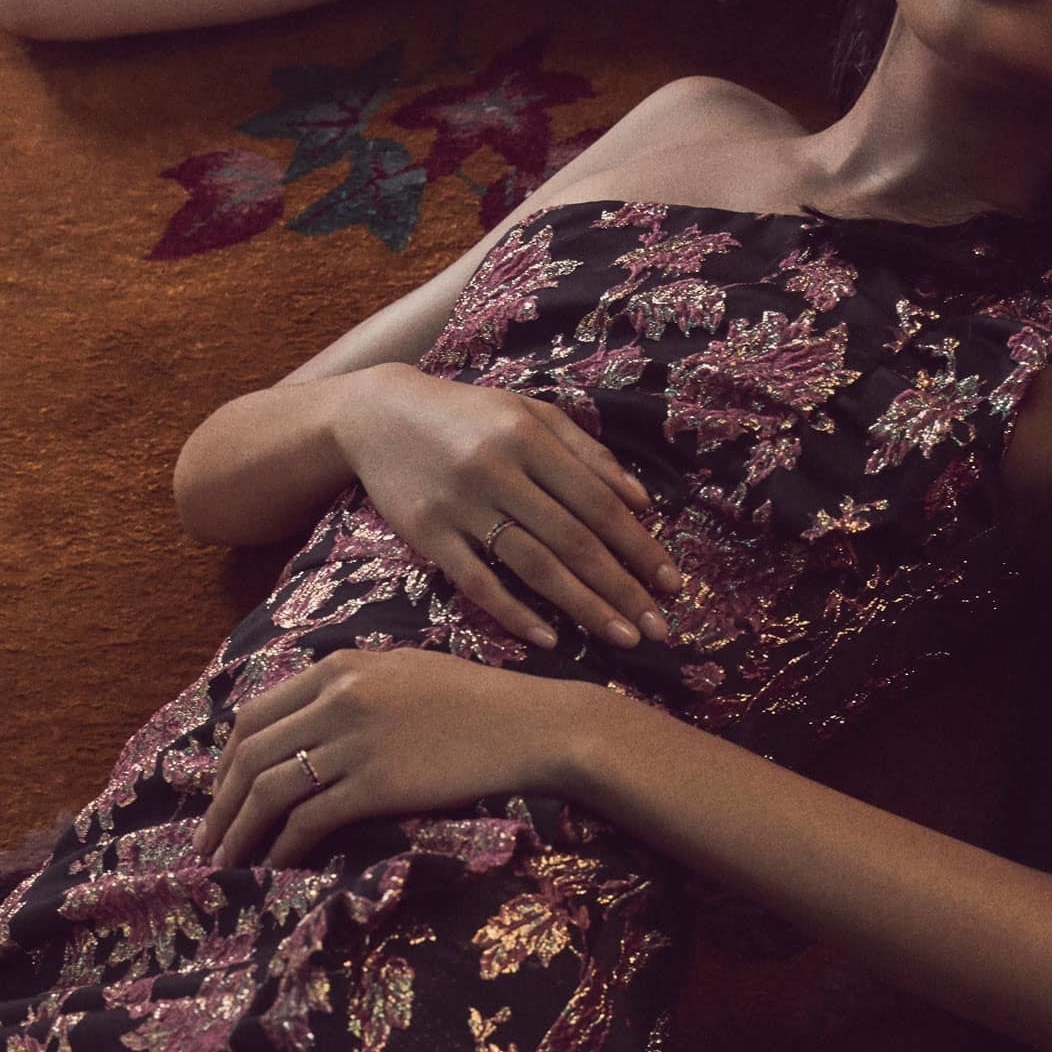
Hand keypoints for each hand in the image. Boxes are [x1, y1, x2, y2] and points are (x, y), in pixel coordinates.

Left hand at [199, 647, 608, 870]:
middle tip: (206, 841)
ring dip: (240, 831)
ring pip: (270, 788)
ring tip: (227, 864)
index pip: (255, 714)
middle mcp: (337, 698)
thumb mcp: (404, 672)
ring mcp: (355, 741)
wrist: (530, 726)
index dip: (225, 760)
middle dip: (220, 802)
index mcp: (338, 667)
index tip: (219, 793)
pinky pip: (310, 819)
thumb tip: (311, 717)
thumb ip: (352, 687)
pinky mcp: (377, 783)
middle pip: (250, 753)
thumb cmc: (479, 702)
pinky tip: (276, 867)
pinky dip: (283, 847)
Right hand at [334, 364, 682, 653]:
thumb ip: (588, 452)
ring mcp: (461, 506)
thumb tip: (643, 502)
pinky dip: (515, 612)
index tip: (672, 584)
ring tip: (621, 638)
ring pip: (533, 565)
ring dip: (583, 606)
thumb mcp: (530, 413)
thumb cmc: (469, 416)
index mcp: (529, 437)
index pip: (597, 502)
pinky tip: (550, 638)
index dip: (639, 546)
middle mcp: (498, 470)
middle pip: (573, 540)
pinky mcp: (428, 536)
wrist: (379, 416)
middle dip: (622, 588)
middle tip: (658, 628)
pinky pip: (478, 582)